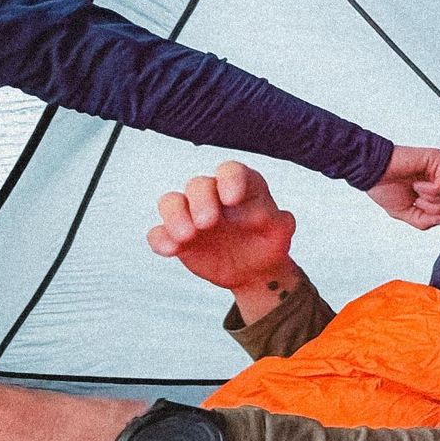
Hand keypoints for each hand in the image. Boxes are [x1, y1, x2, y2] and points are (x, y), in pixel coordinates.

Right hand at [147, 161, 299, 310]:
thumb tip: (273, 215)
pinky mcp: (176, 236)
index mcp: (241, 187)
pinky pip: (158, 232)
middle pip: (198, 185)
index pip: (231, 171)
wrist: (253, 269)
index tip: (232, 200)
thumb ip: (281, 221)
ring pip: (171, 202)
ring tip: (187, 236)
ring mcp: (191, 214)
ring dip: (174, 216)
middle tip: (208, 223)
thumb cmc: (268, 242)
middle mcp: (212, 195)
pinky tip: (171, 250)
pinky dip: (161, 239)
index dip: (229, 180)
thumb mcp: (281, 233)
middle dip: (200, 201)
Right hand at [365, 145, 439, 229]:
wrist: (371, 173)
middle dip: (435, 208)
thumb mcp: (404, 213)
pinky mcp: (437, 159)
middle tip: (418, 201)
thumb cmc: (384, 187)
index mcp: (432, 190)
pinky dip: (431, 190)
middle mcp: (438, 177)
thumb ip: (425, 221)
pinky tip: (418, 184)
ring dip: (432, 200)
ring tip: (416, 191)